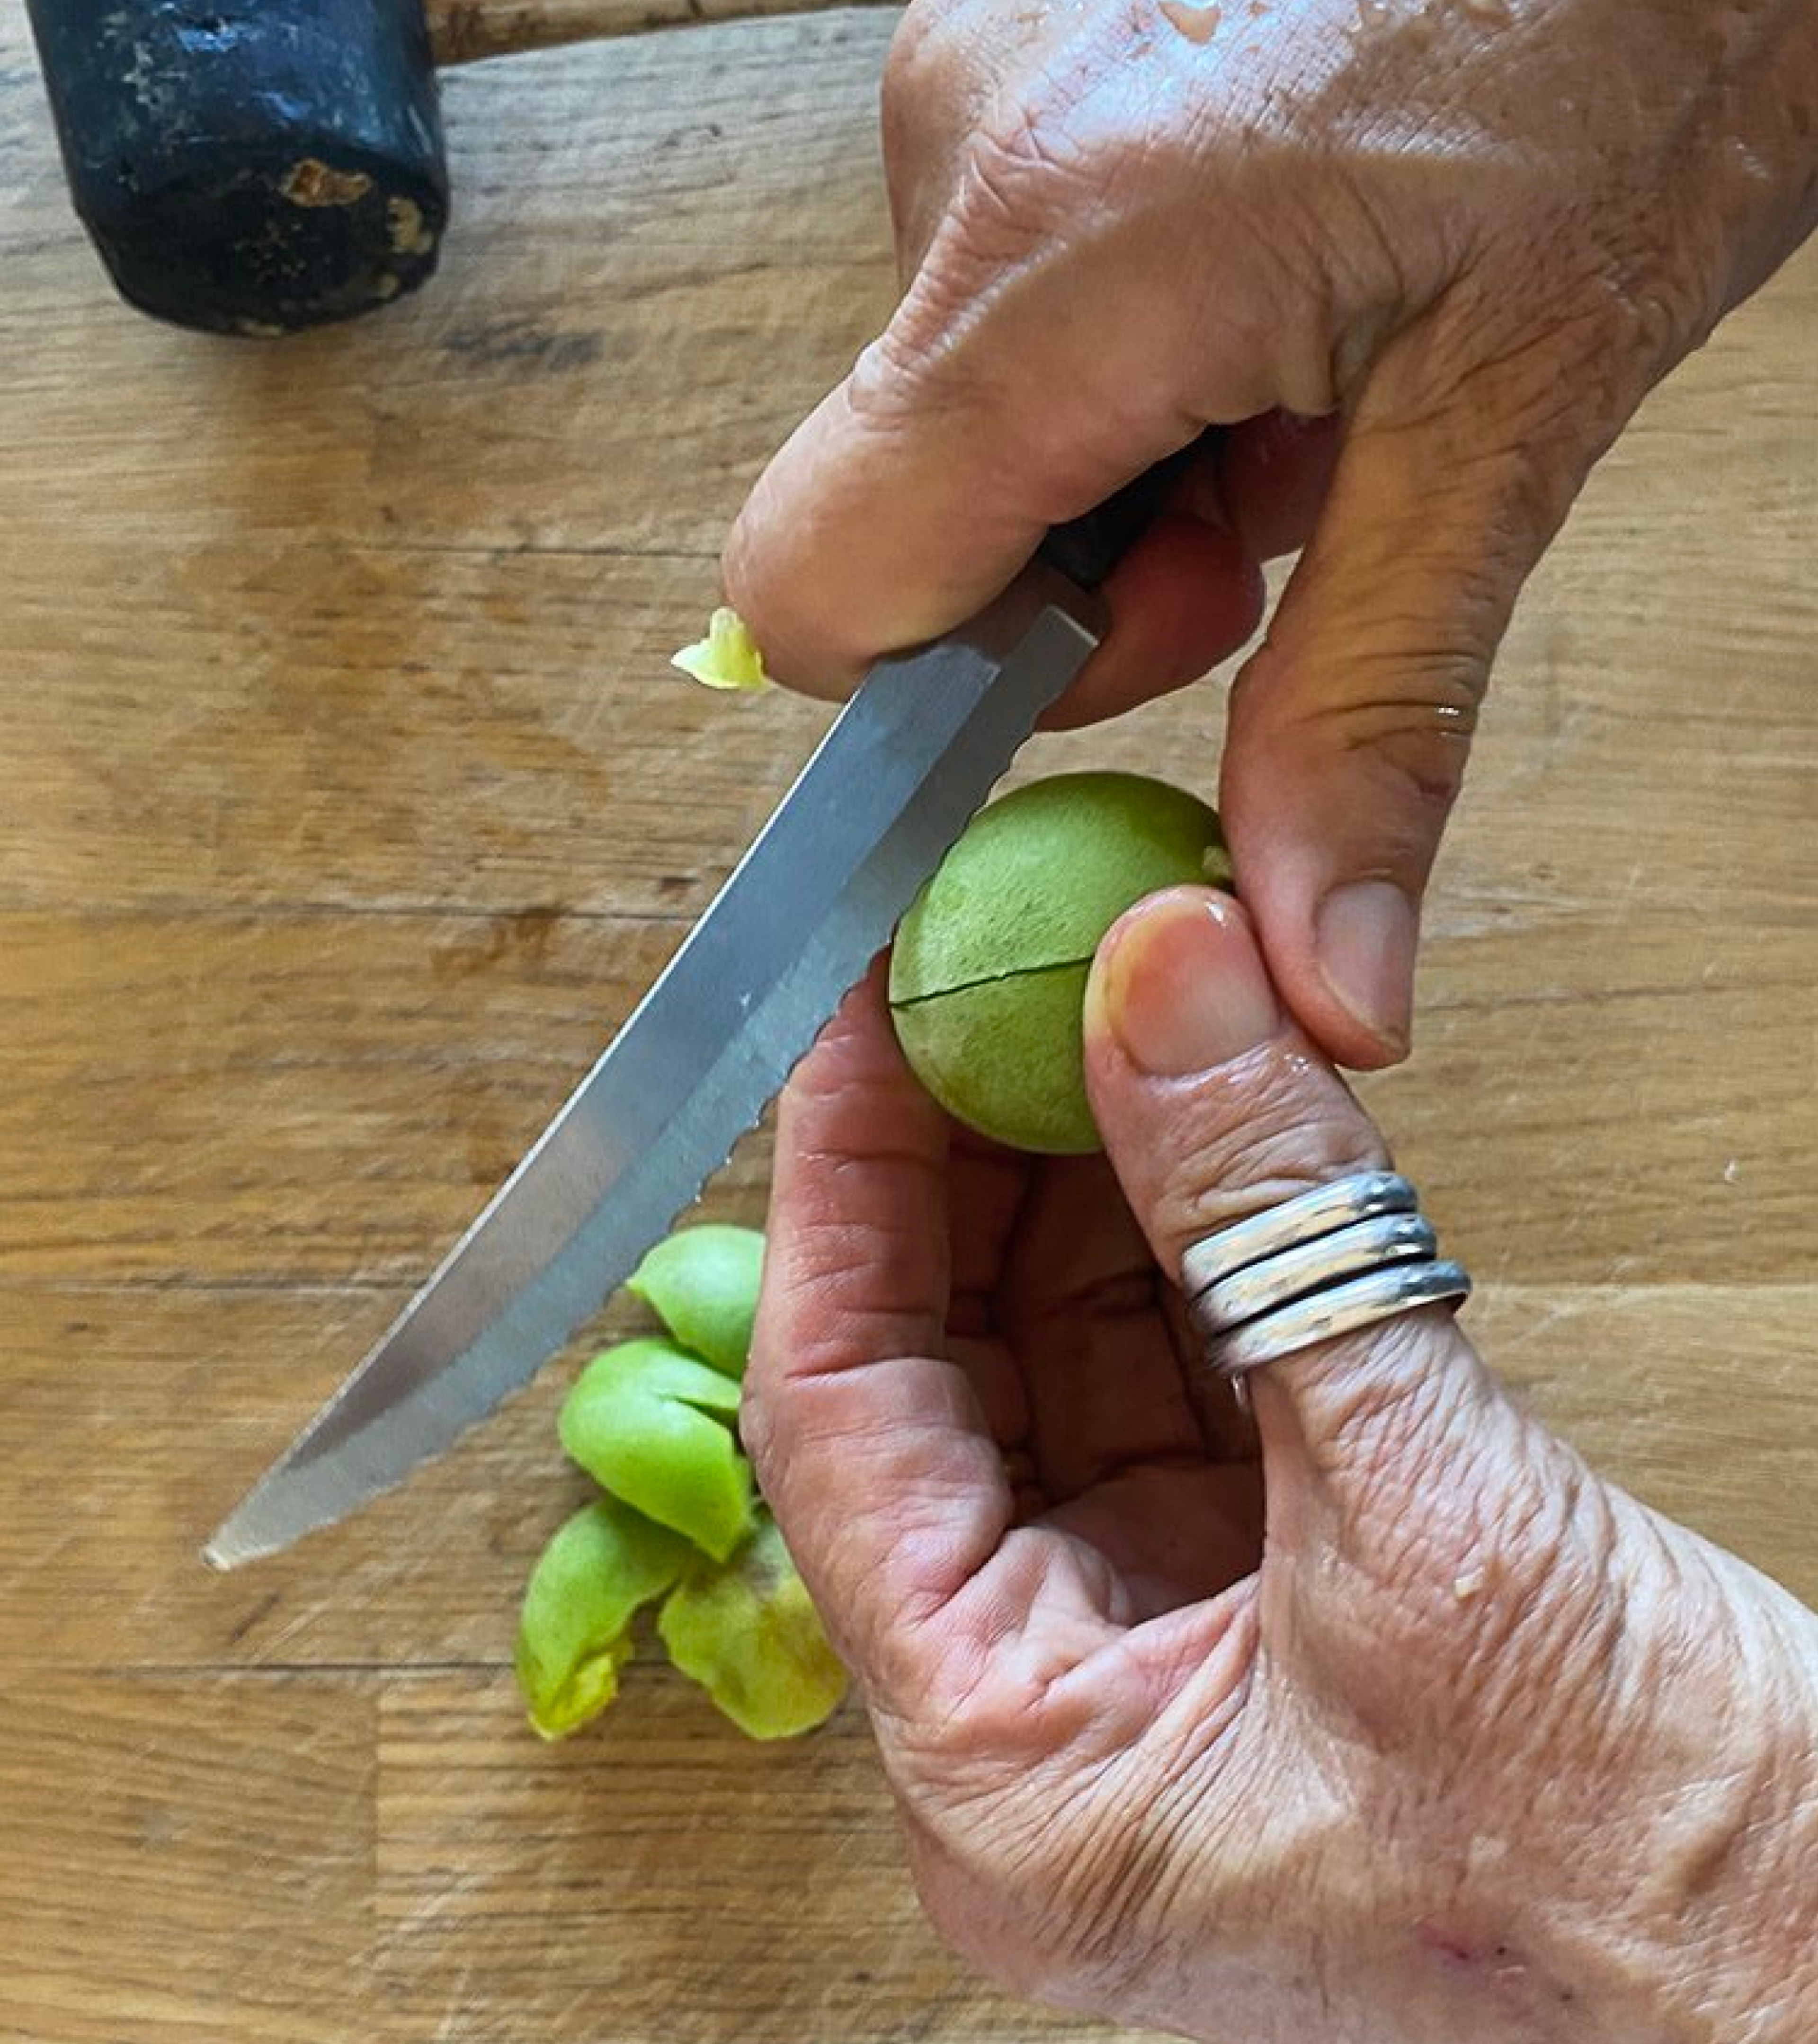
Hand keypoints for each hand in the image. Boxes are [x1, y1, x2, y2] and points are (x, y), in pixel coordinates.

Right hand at [724, 0, 1817, 1064]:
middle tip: (1288, 489)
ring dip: (1129, 449)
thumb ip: (1378, 708)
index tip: (1136, 662)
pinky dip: (1131, 334)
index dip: (946, 691)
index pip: (818, 590)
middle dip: (1095, 565)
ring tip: (1308, 360)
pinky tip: (1276, 269)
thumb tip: (1320, 976)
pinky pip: (1011, 285)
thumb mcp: (1516, 413)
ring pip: (969, 403)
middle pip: (906, 509)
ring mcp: (983, 64)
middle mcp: (969, 144)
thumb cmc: (1643, 37)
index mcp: (1062, 260)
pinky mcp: (1023, 34)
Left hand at [745, 889, 1817, 2043]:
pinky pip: (1186, 1394)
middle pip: (941, 1391)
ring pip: (1069, 1377)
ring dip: (1086, 1191)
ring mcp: (1170, 1668)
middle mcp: (1058, 1731)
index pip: (840, 1426)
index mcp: (1015, 1778)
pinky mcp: (1282, 1614)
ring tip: (1095, 1005)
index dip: (844, 1194)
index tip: (870, 1017)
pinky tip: (1193, 1118)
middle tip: (990, 975)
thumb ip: (1275, 1236)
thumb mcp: (1439, 1521)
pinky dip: (1192, 1255)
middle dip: (966, 1171)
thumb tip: (1157, 989)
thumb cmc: (1671, 1896)